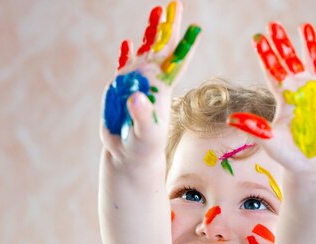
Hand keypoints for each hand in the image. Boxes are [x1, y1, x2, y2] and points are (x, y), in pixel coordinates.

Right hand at [101, 2, 199, 160]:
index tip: (195, 26)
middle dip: (168, 26)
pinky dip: (125, 54)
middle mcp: (151, 81)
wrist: (130, 156)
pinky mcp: (121, 90)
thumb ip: (141, 116)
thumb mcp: (144, 134)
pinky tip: (126, 42)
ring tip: (157, 11)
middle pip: (162, 48)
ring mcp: (136, 84)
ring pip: (144, 51)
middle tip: (174, 3)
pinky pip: (123, 66)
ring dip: (150, 32)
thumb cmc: (142, 149)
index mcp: (161, 89)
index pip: (176, 62)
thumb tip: (136, 96)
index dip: (184, 44)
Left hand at [229, 22, 315, 173]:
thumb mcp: (271, 143)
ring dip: (311, 46)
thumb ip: (254, 129)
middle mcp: (303, 92)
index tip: (258, 38)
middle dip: (283, 43)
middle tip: (274, 25)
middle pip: (291, 61)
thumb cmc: (292, 158)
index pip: (273, 72)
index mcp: (286, 98)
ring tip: (305, 27)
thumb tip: (231, 118)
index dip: (266, 55)